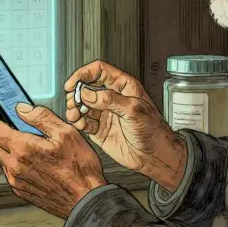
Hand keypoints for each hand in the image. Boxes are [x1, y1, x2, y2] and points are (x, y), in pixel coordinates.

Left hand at [0, 96, 107, 218]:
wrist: (85, 201)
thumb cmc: (80, 169)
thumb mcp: (66, 133)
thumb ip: (41, 117)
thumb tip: (22, 109)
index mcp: (23, 149)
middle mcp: (14, 166)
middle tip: (6, 117)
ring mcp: (16, 180)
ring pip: (0, 156)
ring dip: (5, 143)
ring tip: (24, 136)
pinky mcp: (21, 190)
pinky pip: (9, 170)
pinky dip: (13, 158)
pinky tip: (31, 155)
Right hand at [63, 60, 187, 190]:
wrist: (154, 155)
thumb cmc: (154, 131)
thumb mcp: (133, 110)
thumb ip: (109, 100)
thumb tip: (87, 93)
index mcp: (123, 86)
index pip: (99, 71)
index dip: (84, 74)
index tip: (72, 83)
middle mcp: (112, 98)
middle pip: (86, 87)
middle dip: (77, 93)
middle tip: (74, 102)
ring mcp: (104, 113)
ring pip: (82, 105)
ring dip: (74, 108)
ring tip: (74, 114)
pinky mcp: (99, 129)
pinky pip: (83, 122)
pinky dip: (78, 122)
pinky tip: (80, 124)